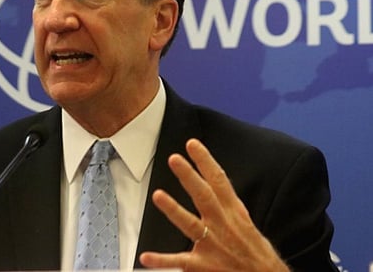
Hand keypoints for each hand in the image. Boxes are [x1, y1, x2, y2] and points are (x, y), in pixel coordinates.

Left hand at [139, 139, 288, 271]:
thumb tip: (217, 188)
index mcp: (233, 213)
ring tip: (158, 195)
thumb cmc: (256, 255)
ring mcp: (212, 245)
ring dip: (173, 209)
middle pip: (204, 196)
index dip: (205, 161)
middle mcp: (222, 226)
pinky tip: (146, 257)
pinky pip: (179, 262)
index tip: (192, 144)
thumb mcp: (246, 224)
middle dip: (189, 176)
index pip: (219, 181)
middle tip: (174, 159)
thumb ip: (229, 207)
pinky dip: (162, 260)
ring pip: (190, 224)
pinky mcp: (203, 266)